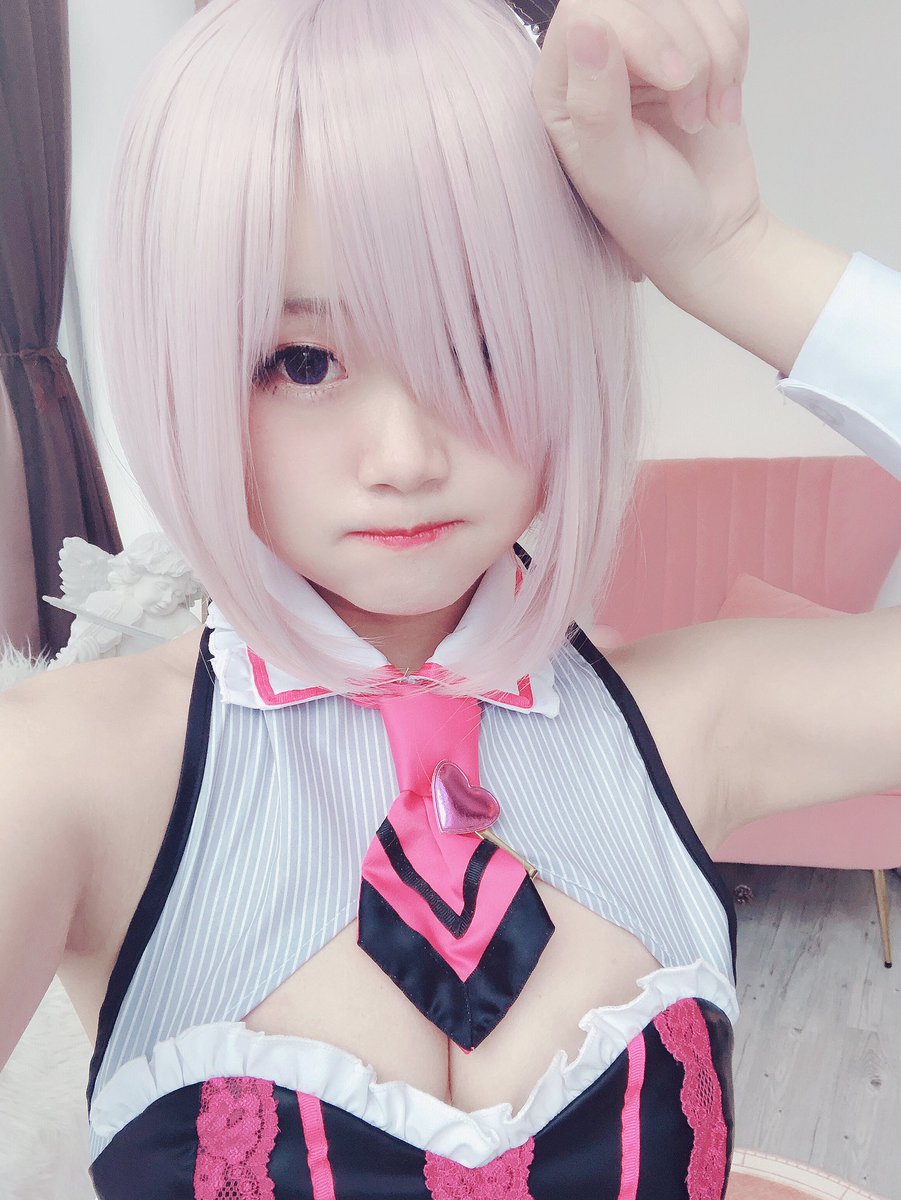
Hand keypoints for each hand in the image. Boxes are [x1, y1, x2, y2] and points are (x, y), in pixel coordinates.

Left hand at [530, 0, 768, 303]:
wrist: (708, 233)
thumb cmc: (651, 214)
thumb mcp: (613, 171)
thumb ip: (595, 102)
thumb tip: (588, 25)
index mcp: (561, 84)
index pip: (592, 5)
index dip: (644, 28)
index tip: (678, 79)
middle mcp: (598, 56)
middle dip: (687, 50)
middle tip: (692, 117)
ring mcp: (647, 47)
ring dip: (717, 57)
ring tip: (704, 119)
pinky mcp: (692, 46)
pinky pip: (724, 10)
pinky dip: (735, 55)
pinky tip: (721, 105)